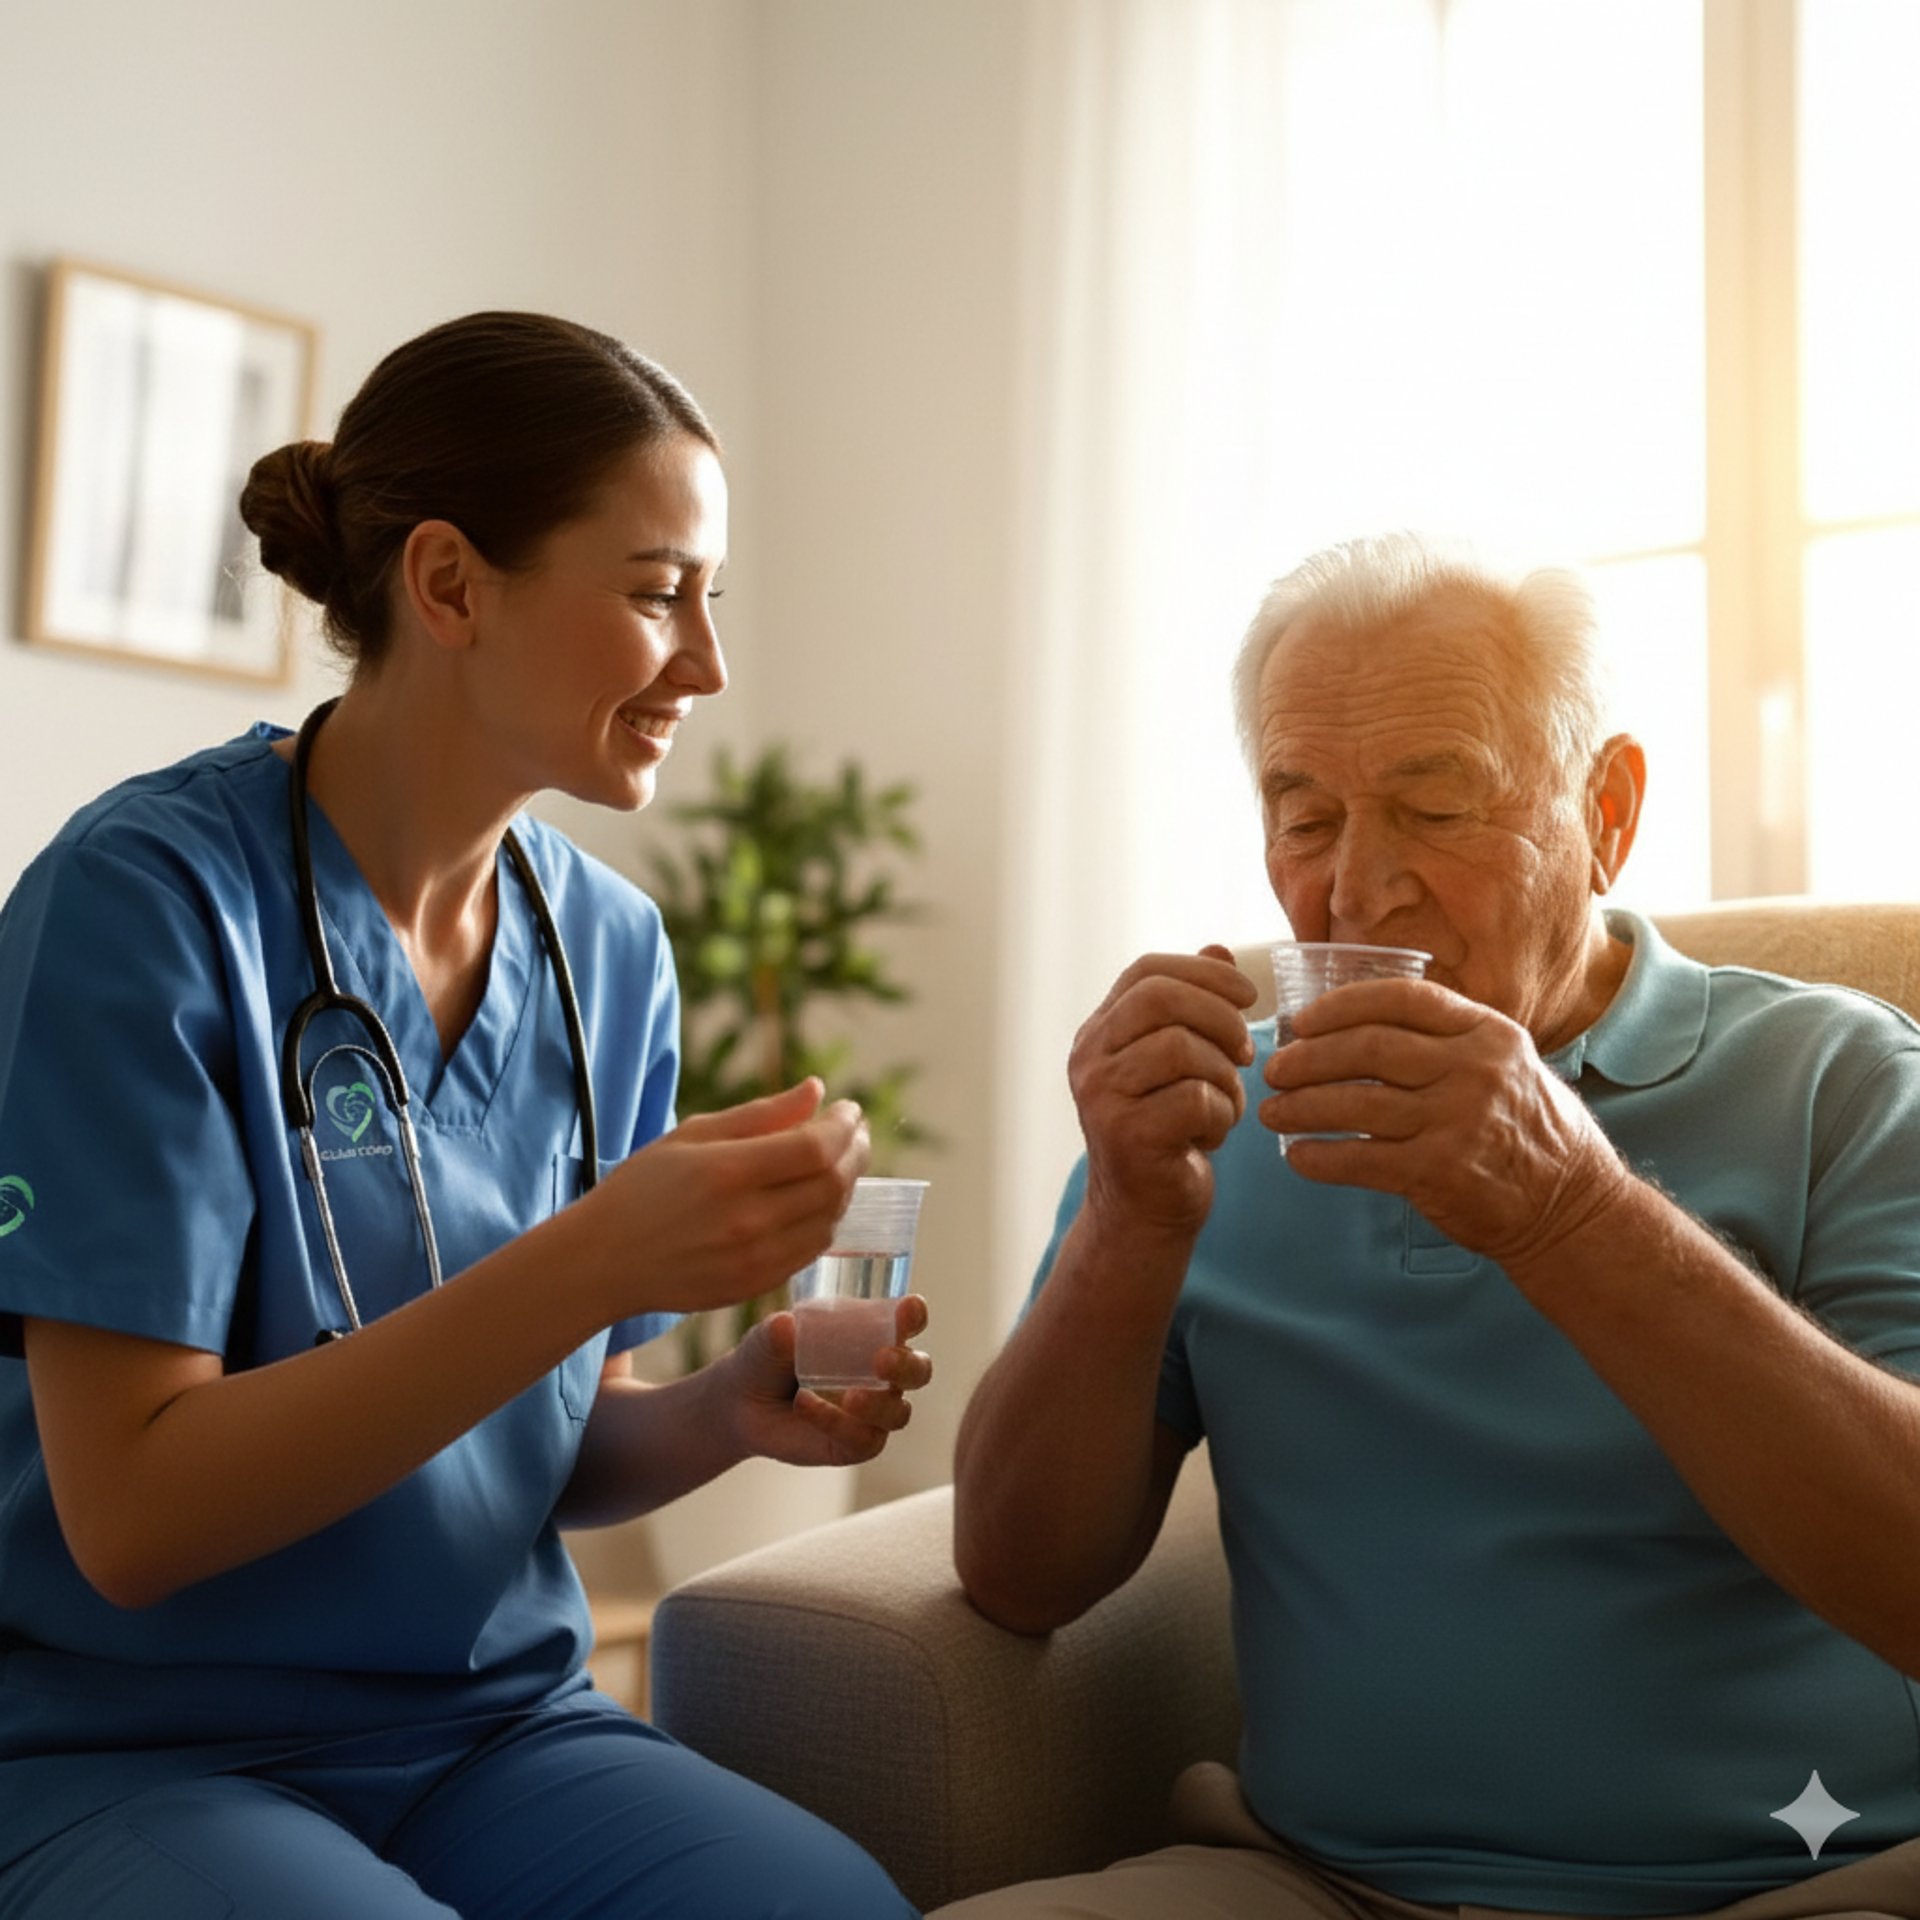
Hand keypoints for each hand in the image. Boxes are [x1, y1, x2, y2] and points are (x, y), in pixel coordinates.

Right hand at [584, 1081, 868, 1316]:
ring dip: (845, 1187)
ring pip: (829, 1220)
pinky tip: (818, 1199)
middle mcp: (746, 1220)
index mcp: (727, 1172)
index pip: (816, 1148)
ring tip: (841, 1162)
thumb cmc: (643, 1187)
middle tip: (856, 1133)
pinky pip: (810, 1250)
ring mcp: (754, 1259)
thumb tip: (817, 1090)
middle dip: (855, 1152)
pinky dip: (825, 1220)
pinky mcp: (755, 1286)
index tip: (849, 1109)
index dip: (844, 1126)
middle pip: (832, 1184)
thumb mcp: (693, 1135)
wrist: (603, 1260)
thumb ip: (761, 1114)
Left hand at [721, 1297, 932, 1466]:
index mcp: (873, 1336)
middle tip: (881, 1360)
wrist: (740, 1404)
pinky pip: (863, 1440)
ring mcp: (873, 1412)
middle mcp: (882, 1374)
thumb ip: (776, 1332)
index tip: (908, 1308)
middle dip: (906, 1366)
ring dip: (878, 1405)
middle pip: (918, 1371)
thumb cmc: (766, 1358)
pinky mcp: (855, 1445)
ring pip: (898, 1413)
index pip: (908, 1323)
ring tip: (849, 1396)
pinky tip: (806, 1406)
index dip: (914, 1316)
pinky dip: (838, 1424)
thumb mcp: (766, 1340)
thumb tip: (786, 1326)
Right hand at [1069, 945, 1257, 1236]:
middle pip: (1160, 997)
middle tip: (1246, 1051)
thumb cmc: (1167, 1134)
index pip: (1146, 971)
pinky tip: (1212, 1136)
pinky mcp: (1126, 1135)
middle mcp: (1089, 1057)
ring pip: (1182, 1047)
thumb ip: (1192, 1008)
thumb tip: (1220, 949)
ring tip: (1226, 1105)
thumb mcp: (1178, 1065)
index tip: (1248, 995)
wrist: (1143, 1216)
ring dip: (1224, 1076)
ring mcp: (1101, 1095)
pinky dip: (1222, 1116)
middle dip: (1220, 1016)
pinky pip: (1196, 1100)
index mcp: (1099, 1032)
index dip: (1204, 972)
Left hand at [1260, 977, 1631, 1266]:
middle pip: (1367, 1048)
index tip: (1302, 1020)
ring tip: (1271, 1111)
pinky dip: (1319, 1158)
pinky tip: (1297, 1156)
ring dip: (1300, 1107)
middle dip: (1308, 1057)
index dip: (1340, 1005)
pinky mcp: (1438, 1173)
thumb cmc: (1529, 1130)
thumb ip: (1448, 1039)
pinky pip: (1359, 1160)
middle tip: (1275, 1069)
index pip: (1402, 999)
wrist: (1572, 1207)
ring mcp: (1457, 1121)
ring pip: (1355, 1103)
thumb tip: (1358, 1023)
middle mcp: (1475, 1070)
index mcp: (1488, 1033)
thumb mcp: (1507, 1063)